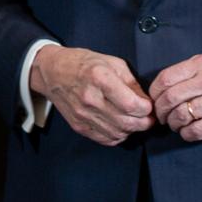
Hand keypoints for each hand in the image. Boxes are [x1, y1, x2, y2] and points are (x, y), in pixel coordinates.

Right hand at [30, 45, 154, 145]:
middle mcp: (90, 98)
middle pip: (127, 122)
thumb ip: (131, 82)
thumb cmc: (82, 63)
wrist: (52, 72)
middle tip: (148, 118)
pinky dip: (117, 136)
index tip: (149, 106)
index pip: (132, 105)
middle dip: (144, 122)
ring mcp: (83, 114)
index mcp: (99, 78)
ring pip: (118, 133)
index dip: (147, 109)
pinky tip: (119, 126)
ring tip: (134, 121)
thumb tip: (145, 101)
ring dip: (132, 130)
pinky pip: (105, 139)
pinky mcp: (78, 125)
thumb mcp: (112, 62)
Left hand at [150, 53, 201, 141]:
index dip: (154, 93)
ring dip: (173, 123)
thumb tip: (162, 88)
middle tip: (162, 115)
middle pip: (170, 99)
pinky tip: (188, 131)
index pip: (165, 79)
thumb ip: (189, 71)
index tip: (154, 99)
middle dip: (160, 111)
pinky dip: (186, 134)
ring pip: (181, 116)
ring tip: (175, 123)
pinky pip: (196, 131)